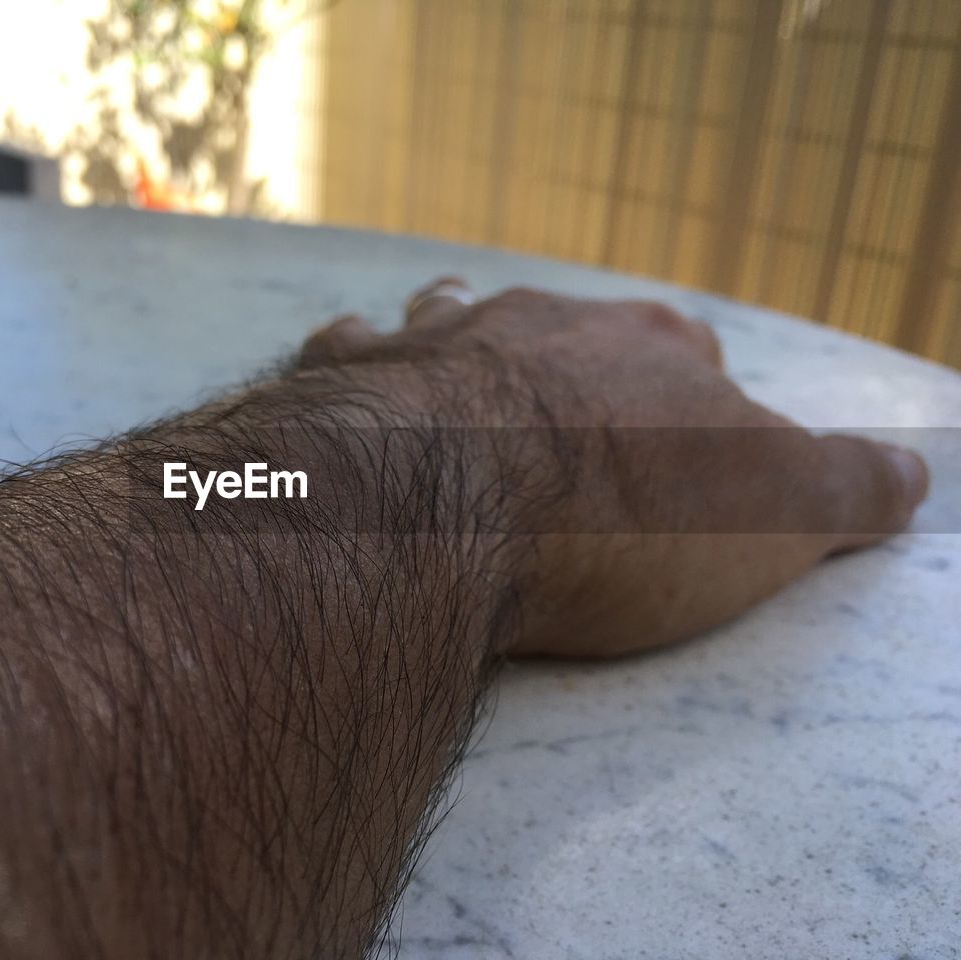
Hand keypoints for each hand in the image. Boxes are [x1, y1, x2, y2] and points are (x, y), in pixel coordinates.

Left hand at [298, 279, 929, 657]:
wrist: (442, 507)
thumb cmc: (614, 516)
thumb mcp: (771, 518)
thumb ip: (843, 487)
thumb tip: (908, 476)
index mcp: (644, 353)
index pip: (684, 354)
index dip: (688, 394)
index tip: (683, 437)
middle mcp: (539, 325)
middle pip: (568, 328)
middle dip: (573, 364)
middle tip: (572, 414)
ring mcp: (435, 343)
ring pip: (454, 313)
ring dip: (460, 335)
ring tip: (459, 372)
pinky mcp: (348, 379)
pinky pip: (348, 347)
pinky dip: (355, 363)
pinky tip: (350, 385)